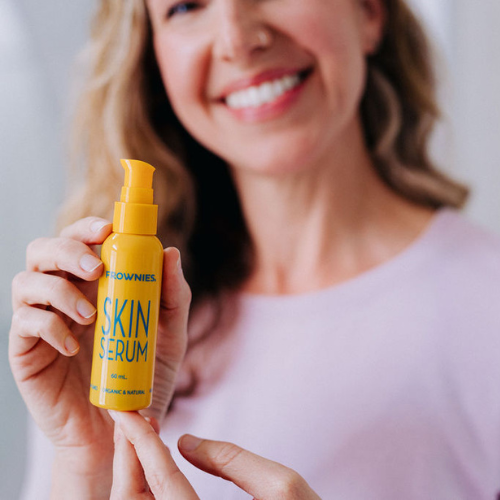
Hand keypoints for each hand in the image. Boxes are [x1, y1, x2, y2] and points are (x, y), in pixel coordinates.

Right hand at [9, 217, 190, 479]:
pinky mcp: (27, 350)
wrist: (121, 428)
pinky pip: (24, 323)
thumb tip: (171, 252)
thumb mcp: (170, 335)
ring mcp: (43, 320)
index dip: (87, 228)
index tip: (107, 229)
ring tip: (90, 317)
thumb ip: (172, 296)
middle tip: (96, 269)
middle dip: (67, 249)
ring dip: (58, 290)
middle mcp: (65, 295)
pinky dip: (48, 326)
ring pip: (26, 281)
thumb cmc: (144, 376)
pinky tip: (73, 346)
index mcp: (96, 285)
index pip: (81, 241)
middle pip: (44, 250)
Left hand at [109, 411, 320, 499]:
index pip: (162, 480)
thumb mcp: (281, 486)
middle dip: (130, 458)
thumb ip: (231, 460)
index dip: (141, 441)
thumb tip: (186, 442)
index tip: (127, 413)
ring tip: (140, 437)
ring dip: (135, 473)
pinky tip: (156, 468)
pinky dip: (150, 490)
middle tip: (128, 421)